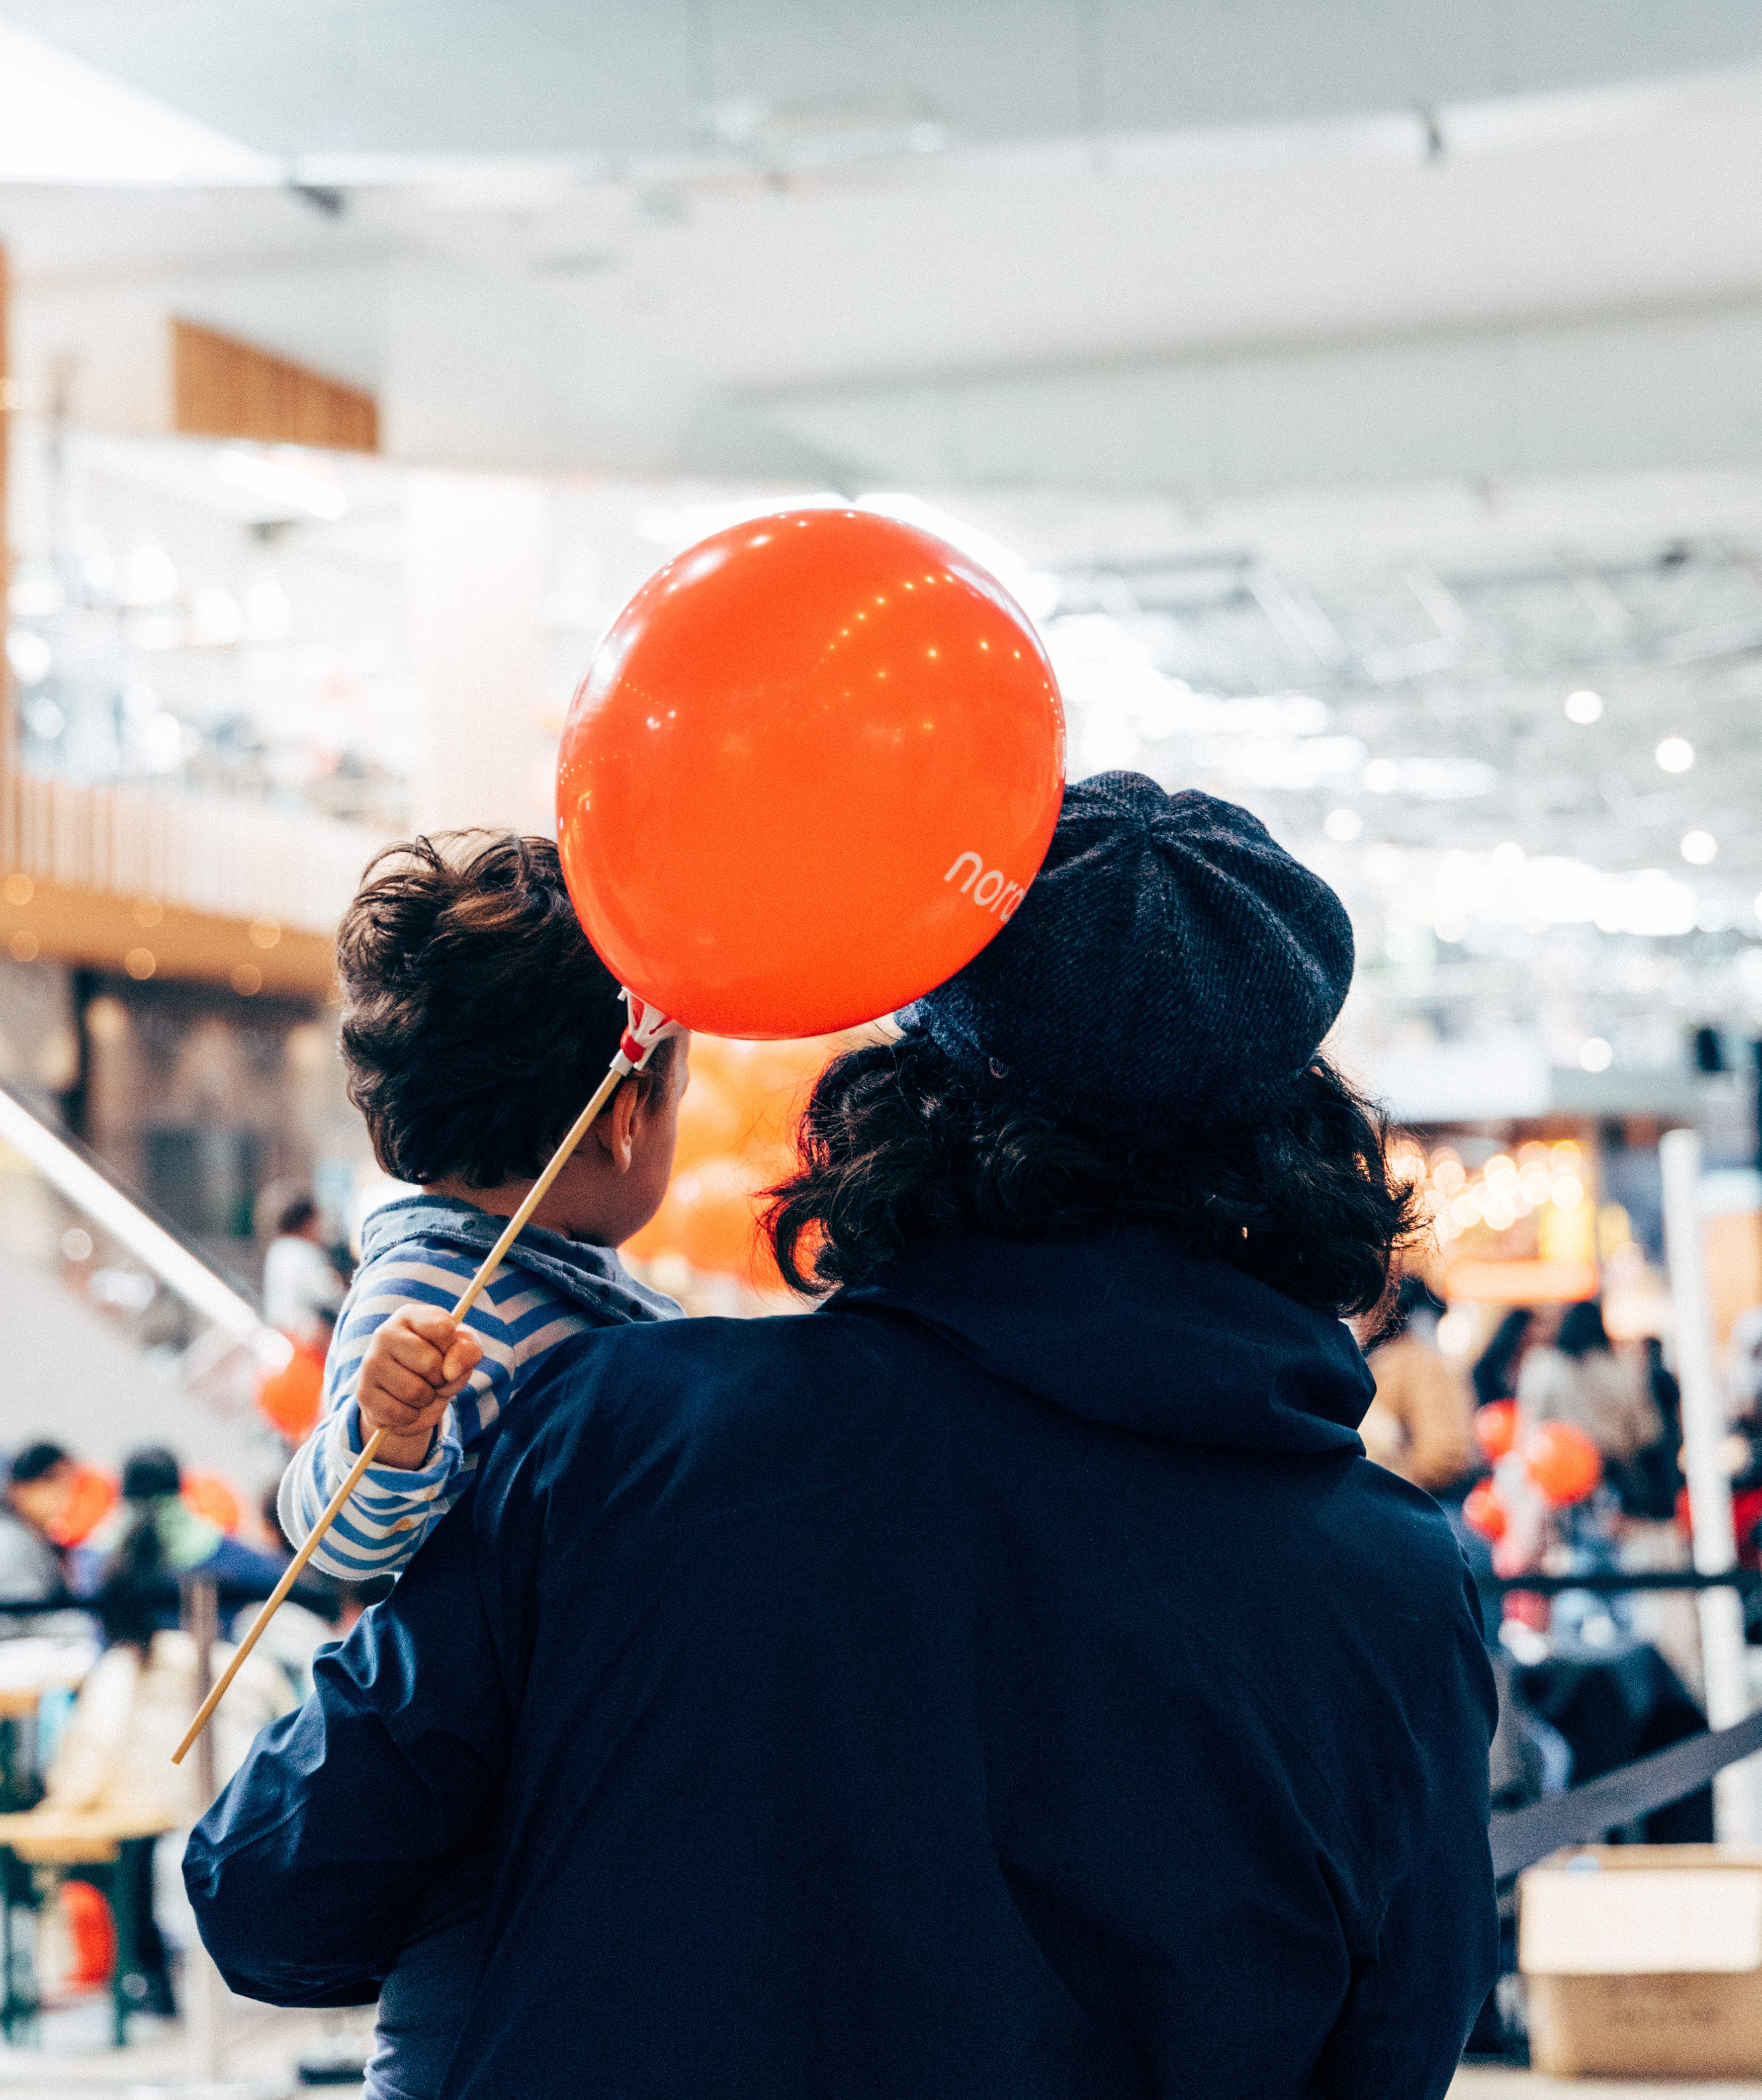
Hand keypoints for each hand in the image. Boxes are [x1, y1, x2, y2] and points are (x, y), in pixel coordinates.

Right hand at [356, 1306, 482, 1469]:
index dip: (453, 1347)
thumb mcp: (463, 1351)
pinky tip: (405, 1404)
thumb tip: (450, 1371)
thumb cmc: (440, 1364)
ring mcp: (371, 1363)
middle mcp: (385, 1333)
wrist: (409, 1397)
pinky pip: (400, 1413)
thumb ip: (468, 1351)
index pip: (443, 1327)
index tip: (447, 1350)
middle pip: (431, 1363)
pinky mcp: (364, 1393)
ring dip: (427, 1399)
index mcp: (411, 1316)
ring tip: (420, 1390)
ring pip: (415, 1392)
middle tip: (434, 1376)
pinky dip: (411, 1415)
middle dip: (441, 1378)